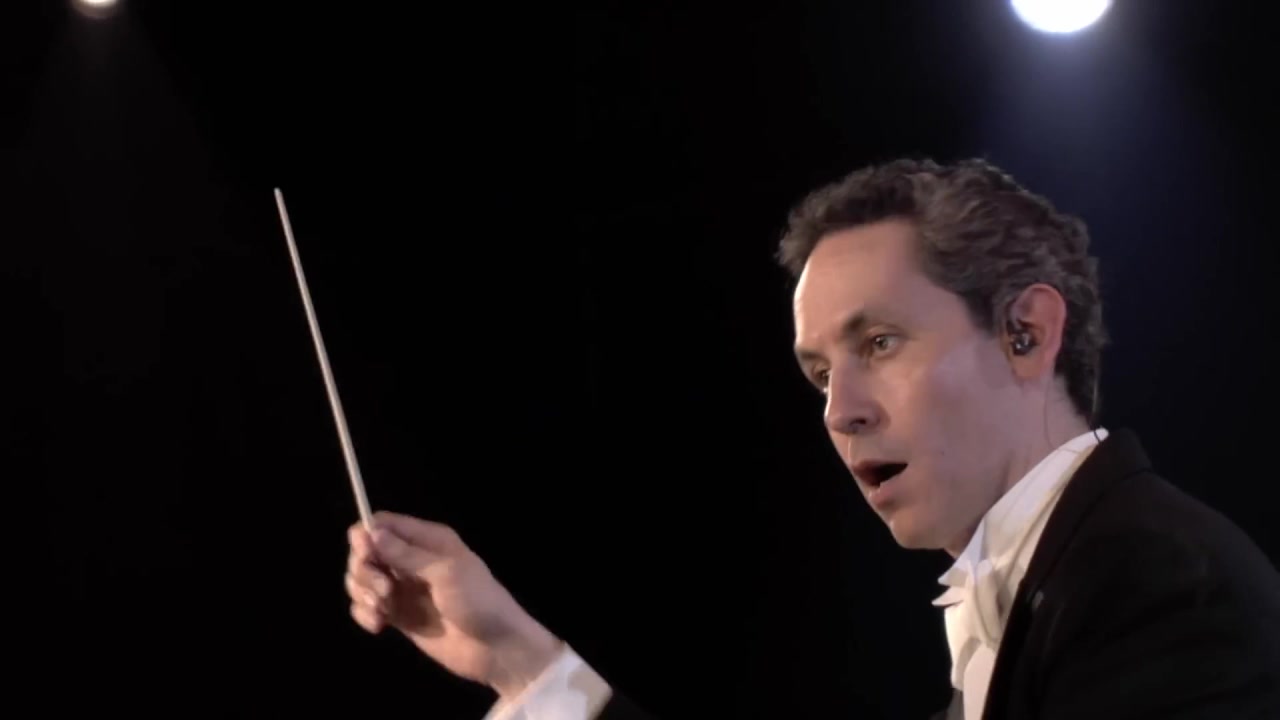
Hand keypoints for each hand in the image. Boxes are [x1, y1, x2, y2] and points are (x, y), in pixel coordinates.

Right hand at [345, 511, 562, 698]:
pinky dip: (364, 614)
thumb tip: (369, 533)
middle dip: (364, 569)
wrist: (495, 648)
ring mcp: (404, 589)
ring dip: (362, 593)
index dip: (365, 536)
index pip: (383, 524)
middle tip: (385, 591)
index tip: (365, 556)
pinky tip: (379, 626)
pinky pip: (367, 606)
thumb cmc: (477, 601)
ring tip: (382, 611)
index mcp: (427, 540)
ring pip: (363, 579)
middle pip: (366, 551)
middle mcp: (412, 560)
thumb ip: (406, 554)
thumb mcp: (445, 572)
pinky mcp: (399, 616)